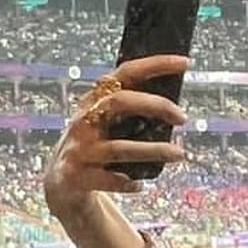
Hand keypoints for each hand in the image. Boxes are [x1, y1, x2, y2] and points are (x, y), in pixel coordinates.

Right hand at [44, 54, 188, 217]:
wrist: (62, 185)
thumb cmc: (98, 148)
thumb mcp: (109, 125)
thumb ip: (135, 114)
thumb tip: (178, 111)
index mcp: (95, 101)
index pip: (125, 74)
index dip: (155, 65)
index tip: (185, 62)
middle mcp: (85, 120)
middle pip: (120, 102)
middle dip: (156, 106)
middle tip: (183, 117)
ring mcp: (79, 148)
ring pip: (120, 148)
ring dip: (154, 151)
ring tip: (180, 154)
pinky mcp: (76, 176)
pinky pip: (108, 180)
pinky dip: (127, 183)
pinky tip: (139, 185)